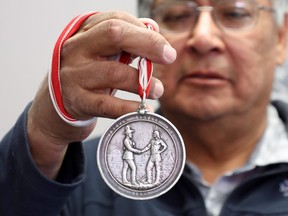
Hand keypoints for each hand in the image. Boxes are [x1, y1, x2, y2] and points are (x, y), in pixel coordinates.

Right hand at [27, 11, 175, 178]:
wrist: (57, 101)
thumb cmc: (88, 73)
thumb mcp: (102, 52)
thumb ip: (127, 39)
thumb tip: (154, 31)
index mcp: (85, 33)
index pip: (117, 21)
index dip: (144, 31)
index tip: (165, 48)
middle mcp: (77, 49)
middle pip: (114, 35)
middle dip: (147, 44)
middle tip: (169, 57)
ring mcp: (75, 75)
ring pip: (114, 73)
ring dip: (142, 82)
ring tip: (158, 90)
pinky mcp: (77, 101)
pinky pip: (106, 104)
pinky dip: (128, 108)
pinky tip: (144, 109)